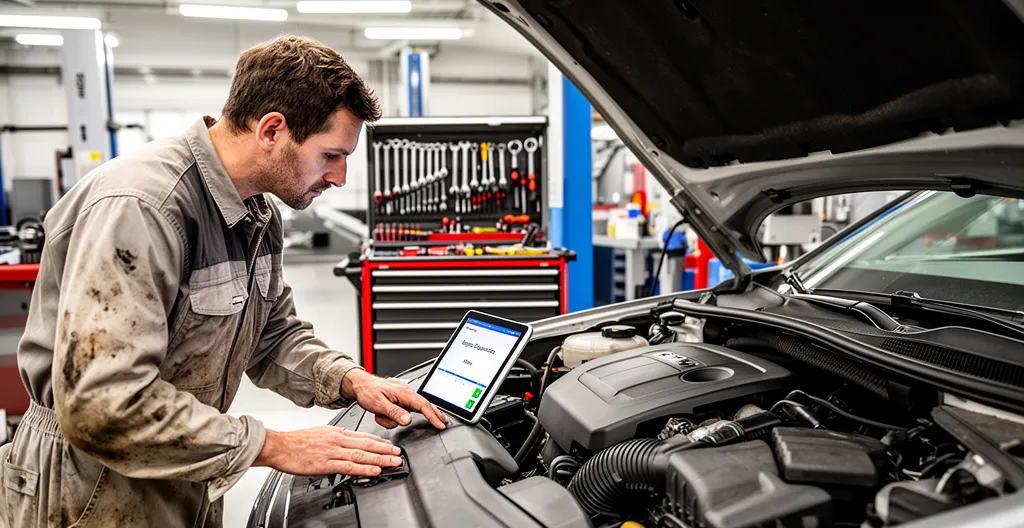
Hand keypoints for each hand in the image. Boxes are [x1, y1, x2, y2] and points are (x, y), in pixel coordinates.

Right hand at [253, 426, 401, 476]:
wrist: (279, 446)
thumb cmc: (296, 441)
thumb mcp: (320, 432)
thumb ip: (335, 437)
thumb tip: (347, 439)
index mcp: (336, 433)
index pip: (363, 436)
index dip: (379, 441)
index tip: (391, 445)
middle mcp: (338, 440)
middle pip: (367, 445)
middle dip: (385, 450)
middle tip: (399, 454)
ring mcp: (333, 451)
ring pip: (362, 455)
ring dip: (380, 459)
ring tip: (393, 462)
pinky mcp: (326, 463)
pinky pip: (349, 466)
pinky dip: (364, 468)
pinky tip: (374, 470)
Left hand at [342, 369, 447, 429]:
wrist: (359, 384)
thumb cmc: (367, 391)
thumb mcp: (379, 404)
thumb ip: (394, 412)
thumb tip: (408, 420)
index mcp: (404, 393)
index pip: (423, 406)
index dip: (433, 416)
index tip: (440, 425)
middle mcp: (406, 393)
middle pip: (424, 406)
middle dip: (433, 414)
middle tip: (442, 423)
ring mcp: (402, 396)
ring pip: (408, 412)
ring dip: (395, 419)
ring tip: (381, 416)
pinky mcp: (398, 399)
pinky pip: (401, 411)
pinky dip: (392, 417)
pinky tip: (382, 414)